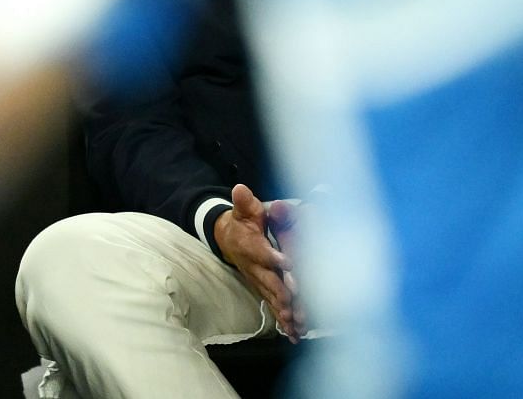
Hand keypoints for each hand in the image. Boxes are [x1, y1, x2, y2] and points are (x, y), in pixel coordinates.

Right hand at [212, 183, 304, 340]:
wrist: (228, 240)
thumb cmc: (242, 221)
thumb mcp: (244, 209)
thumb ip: (244, 202)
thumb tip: (240, 188)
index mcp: (250, 245)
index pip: (261, 251)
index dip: (273, 257)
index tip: (288, 262)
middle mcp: (253, 266)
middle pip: (267, 280)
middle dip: (280, 290)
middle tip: (293, 300)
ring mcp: (258, 280)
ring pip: (271, 297)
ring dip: (282, 310)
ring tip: (295, 323)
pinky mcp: (263, 290)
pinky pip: (273, 306)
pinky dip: (283, 320)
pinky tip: (295, 334)